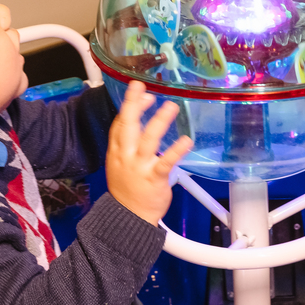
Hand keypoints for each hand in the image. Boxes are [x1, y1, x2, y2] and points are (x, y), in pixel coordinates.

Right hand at [106, 81, 192, 224]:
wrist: (128, 217)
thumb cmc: (128, 188)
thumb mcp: (121, 161)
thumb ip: (130, 141)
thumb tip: (145, 120)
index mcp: (117, 151)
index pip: (120, 123)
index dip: (130, 105)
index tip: (142, 92)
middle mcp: (126, 156)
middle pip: (127, 126)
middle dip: (133, 105)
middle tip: (140, 87)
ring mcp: (139, 167)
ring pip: (147, 140)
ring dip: (158, 122)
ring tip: (171, 107)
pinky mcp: (154, 179)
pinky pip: (165, 163)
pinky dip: (176, 151)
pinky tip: (186, 141)